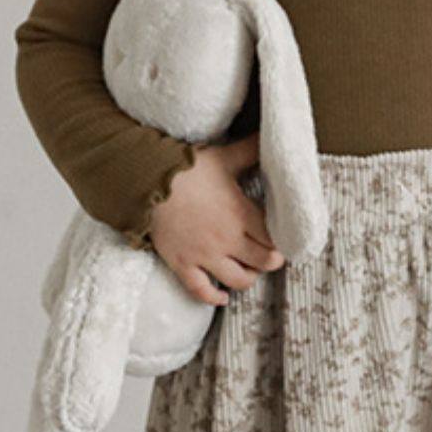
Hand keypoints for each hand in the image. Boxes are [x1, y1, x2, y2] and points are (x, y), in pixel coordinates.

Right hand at [146, 130, 285, 308]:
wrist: (147, 182)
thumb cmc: (187, 169)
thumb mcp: (224, 157)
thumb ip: (250, 150)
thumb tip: (270, 134)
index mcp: (241, 213)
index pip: (274, 238)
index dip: (283, 240)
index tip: (284, 239)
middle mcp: (227, 239)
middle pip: (264, 262)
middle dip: (272, 260)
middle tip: (271, 255)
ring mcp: (204, 255)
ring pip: (238, 280)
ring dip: (249, 278)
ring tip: (249, 271)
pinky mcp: (182, 264)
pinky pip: (201, 291)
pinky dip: (213, 298)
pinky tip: (221, 297)